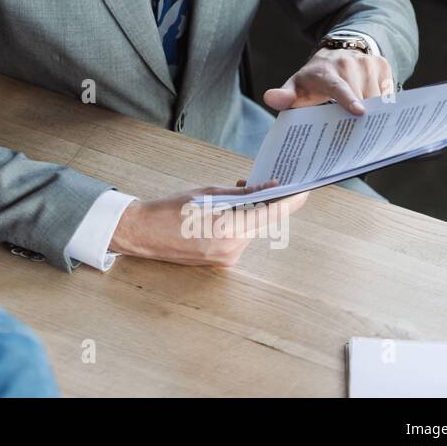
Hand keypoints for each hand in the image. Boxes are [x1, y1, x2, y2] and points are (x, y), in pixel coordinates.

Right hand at [108, 180, 308, 265]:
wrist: (142, 234)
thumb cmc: (169, 209)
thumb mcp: (206, 193)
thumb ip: (241, 193)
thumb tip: (269, 187)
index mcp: (227, 228)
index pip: (270, 213)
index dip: (290, 201)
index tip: (304, 190)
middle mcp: (231, 248)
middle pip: (262, 222)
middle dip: (265, 203)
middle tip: (263, 183)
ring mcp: (227, 258)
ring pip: (251, 230)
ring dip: (249, 213)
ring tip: (233, 197)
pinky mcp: (221, 262)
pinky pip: (240, 239)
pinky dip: (239, 224)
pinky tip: (226, 212)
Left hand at [263, 48, 391, 115]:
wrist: (335, 55)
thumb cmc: (314, 79)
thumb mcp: (296, 86)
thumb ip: (284, 96)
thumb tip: (271, 98)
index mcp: (325, 72)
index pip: (338, 87)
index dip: (348, 99)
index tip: (359, 112)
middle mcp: (348, 64)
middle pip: (363, 97)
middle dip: (363, 116)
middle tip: (359, 133)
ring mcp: (367, 62)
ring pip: (378, 96)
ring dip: (373, 111)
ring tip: (363, 119)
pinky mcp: (382, 64)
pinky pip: (388, 91)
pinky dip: (383, 103)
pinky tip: (373, 106)